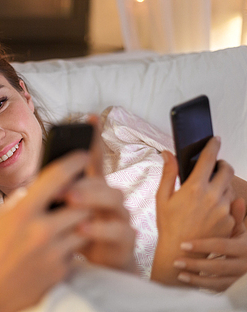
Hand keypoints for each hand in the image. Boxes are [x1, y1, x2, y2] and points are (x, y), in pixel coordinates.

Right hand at [0, 151, 91, 311]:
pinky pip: (76, 249)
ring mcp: (53, 252)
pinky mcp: (61, 270)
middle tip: (81, 193)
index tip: (83, 154)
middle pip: (81, 202)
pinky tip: (58, 244)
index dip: (74, 161)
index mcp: (22, 212)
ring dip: (81, 220)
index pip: (57, 177)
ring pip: (84, 226)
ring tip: (70, 219)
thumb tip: (43, 185)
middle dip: (83, 196)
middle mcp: (41, 230)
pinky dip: (71, 243)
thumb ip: (21, 199)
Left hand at [67, 115, 135, 271]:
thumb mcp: (62, 215)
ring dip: (92, 198)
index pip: (94, 160)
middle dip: (83, 179)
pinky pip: (118, 230)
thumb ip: (56, 196)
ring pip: (114, 199)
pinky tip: (82, 228)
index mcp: (93, 189)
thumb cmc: (75, 237)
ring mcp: (120, 216)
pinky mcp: (126, 239)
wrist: (98, 269)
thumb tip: (35, 180)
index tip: (90, 117)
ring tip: (71, 200)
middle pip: (103, 179)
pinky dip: (99, 229)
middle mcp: (109, 198)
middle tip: (62, 185)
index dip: (93, 139)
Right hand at [151, 137, 235, 285]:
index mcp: (194, 188)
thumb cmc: (168, 224)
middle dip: (223, 164)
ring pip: (230, 188)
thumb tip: (167, 153)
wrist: (180, 252)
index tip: (215, 139)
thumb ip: (168, 173)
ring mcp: (224, 210)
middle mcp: (213, 197)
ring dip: (223, 184)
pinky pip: (231, 206)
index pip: (208, 159)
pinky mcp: (230, 221)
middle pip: (227, 171)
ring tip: (209, 191)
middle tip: (216, 166)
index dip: (212, 146)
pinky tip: (210, 210)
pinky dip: (223, 203)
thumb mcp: (162, 197)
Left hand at [173, 198, 246, 290]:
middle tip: (176, 261)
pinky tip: (183, 278)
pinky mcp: (232, 286)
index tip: (182, 245)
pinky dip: (199, 283)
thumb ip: (235, 216)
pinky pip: (216, 288)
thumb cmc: (238, 241)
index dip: (202, 246)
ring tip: (177, 269)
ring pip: (217, 280)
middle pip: (218, 266)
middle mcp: (243, 264)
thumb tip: (238, 199)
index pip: (222, 246)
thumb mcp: (239, 230)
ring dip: (195, 276)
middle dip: (195, 264)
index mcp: (244, 247)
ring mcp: (238, 277)